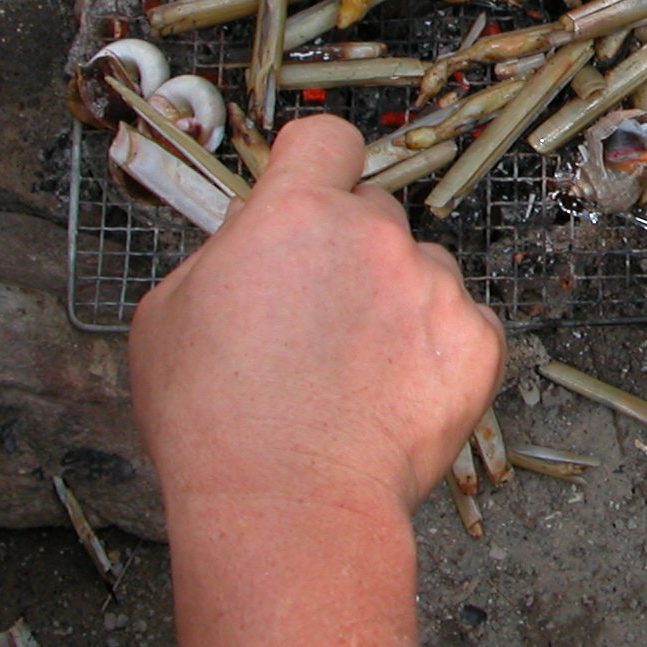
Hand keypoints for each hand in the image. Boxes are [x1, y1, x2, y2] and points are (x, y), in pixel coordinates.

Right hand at [127, 115, 503, 522]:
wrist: (287, 508)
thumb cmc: (213, 421)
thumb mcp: (169, 313)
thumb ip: (223, 254)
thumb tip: (253, 240)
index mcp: (296, 212)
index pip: (326, 139)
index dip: (315, 166)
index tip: (309, 195)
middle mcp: (374, 235)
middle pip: (373, 213)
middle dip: (350, 252)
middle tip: (319, 318)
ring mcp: (433, 287)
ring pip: (420, 273)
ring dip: (395, 305)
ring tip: (354, 375)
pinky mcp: (477, 343)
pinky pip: (462, 326)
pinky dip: (436, 354)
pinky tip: (393, 397)